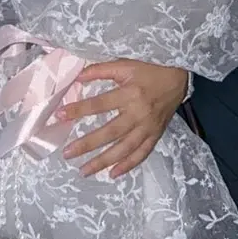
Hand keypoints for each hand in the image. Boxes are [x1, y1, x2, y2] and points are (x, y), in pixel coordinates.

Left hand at [59, 59, 187, 178]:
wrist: (178, 77)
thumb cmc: (148, 69)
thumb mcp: (125, 64)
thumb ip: (100, 70)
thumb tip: (77, 76)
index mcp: (129, 93)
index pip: (99, 105)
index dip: (78, 110)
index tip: (59, 115)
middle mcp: (138, 113)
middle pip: (110, 132)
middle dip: (87, 144)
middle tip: (67, 153)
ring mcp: (148, 127)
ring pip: (124, 149)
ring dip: (104, 161)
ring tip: (84, 171)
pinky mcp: (155, 135)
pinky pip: (142, 154)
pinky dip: (128, 165)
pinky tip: (113, 173)